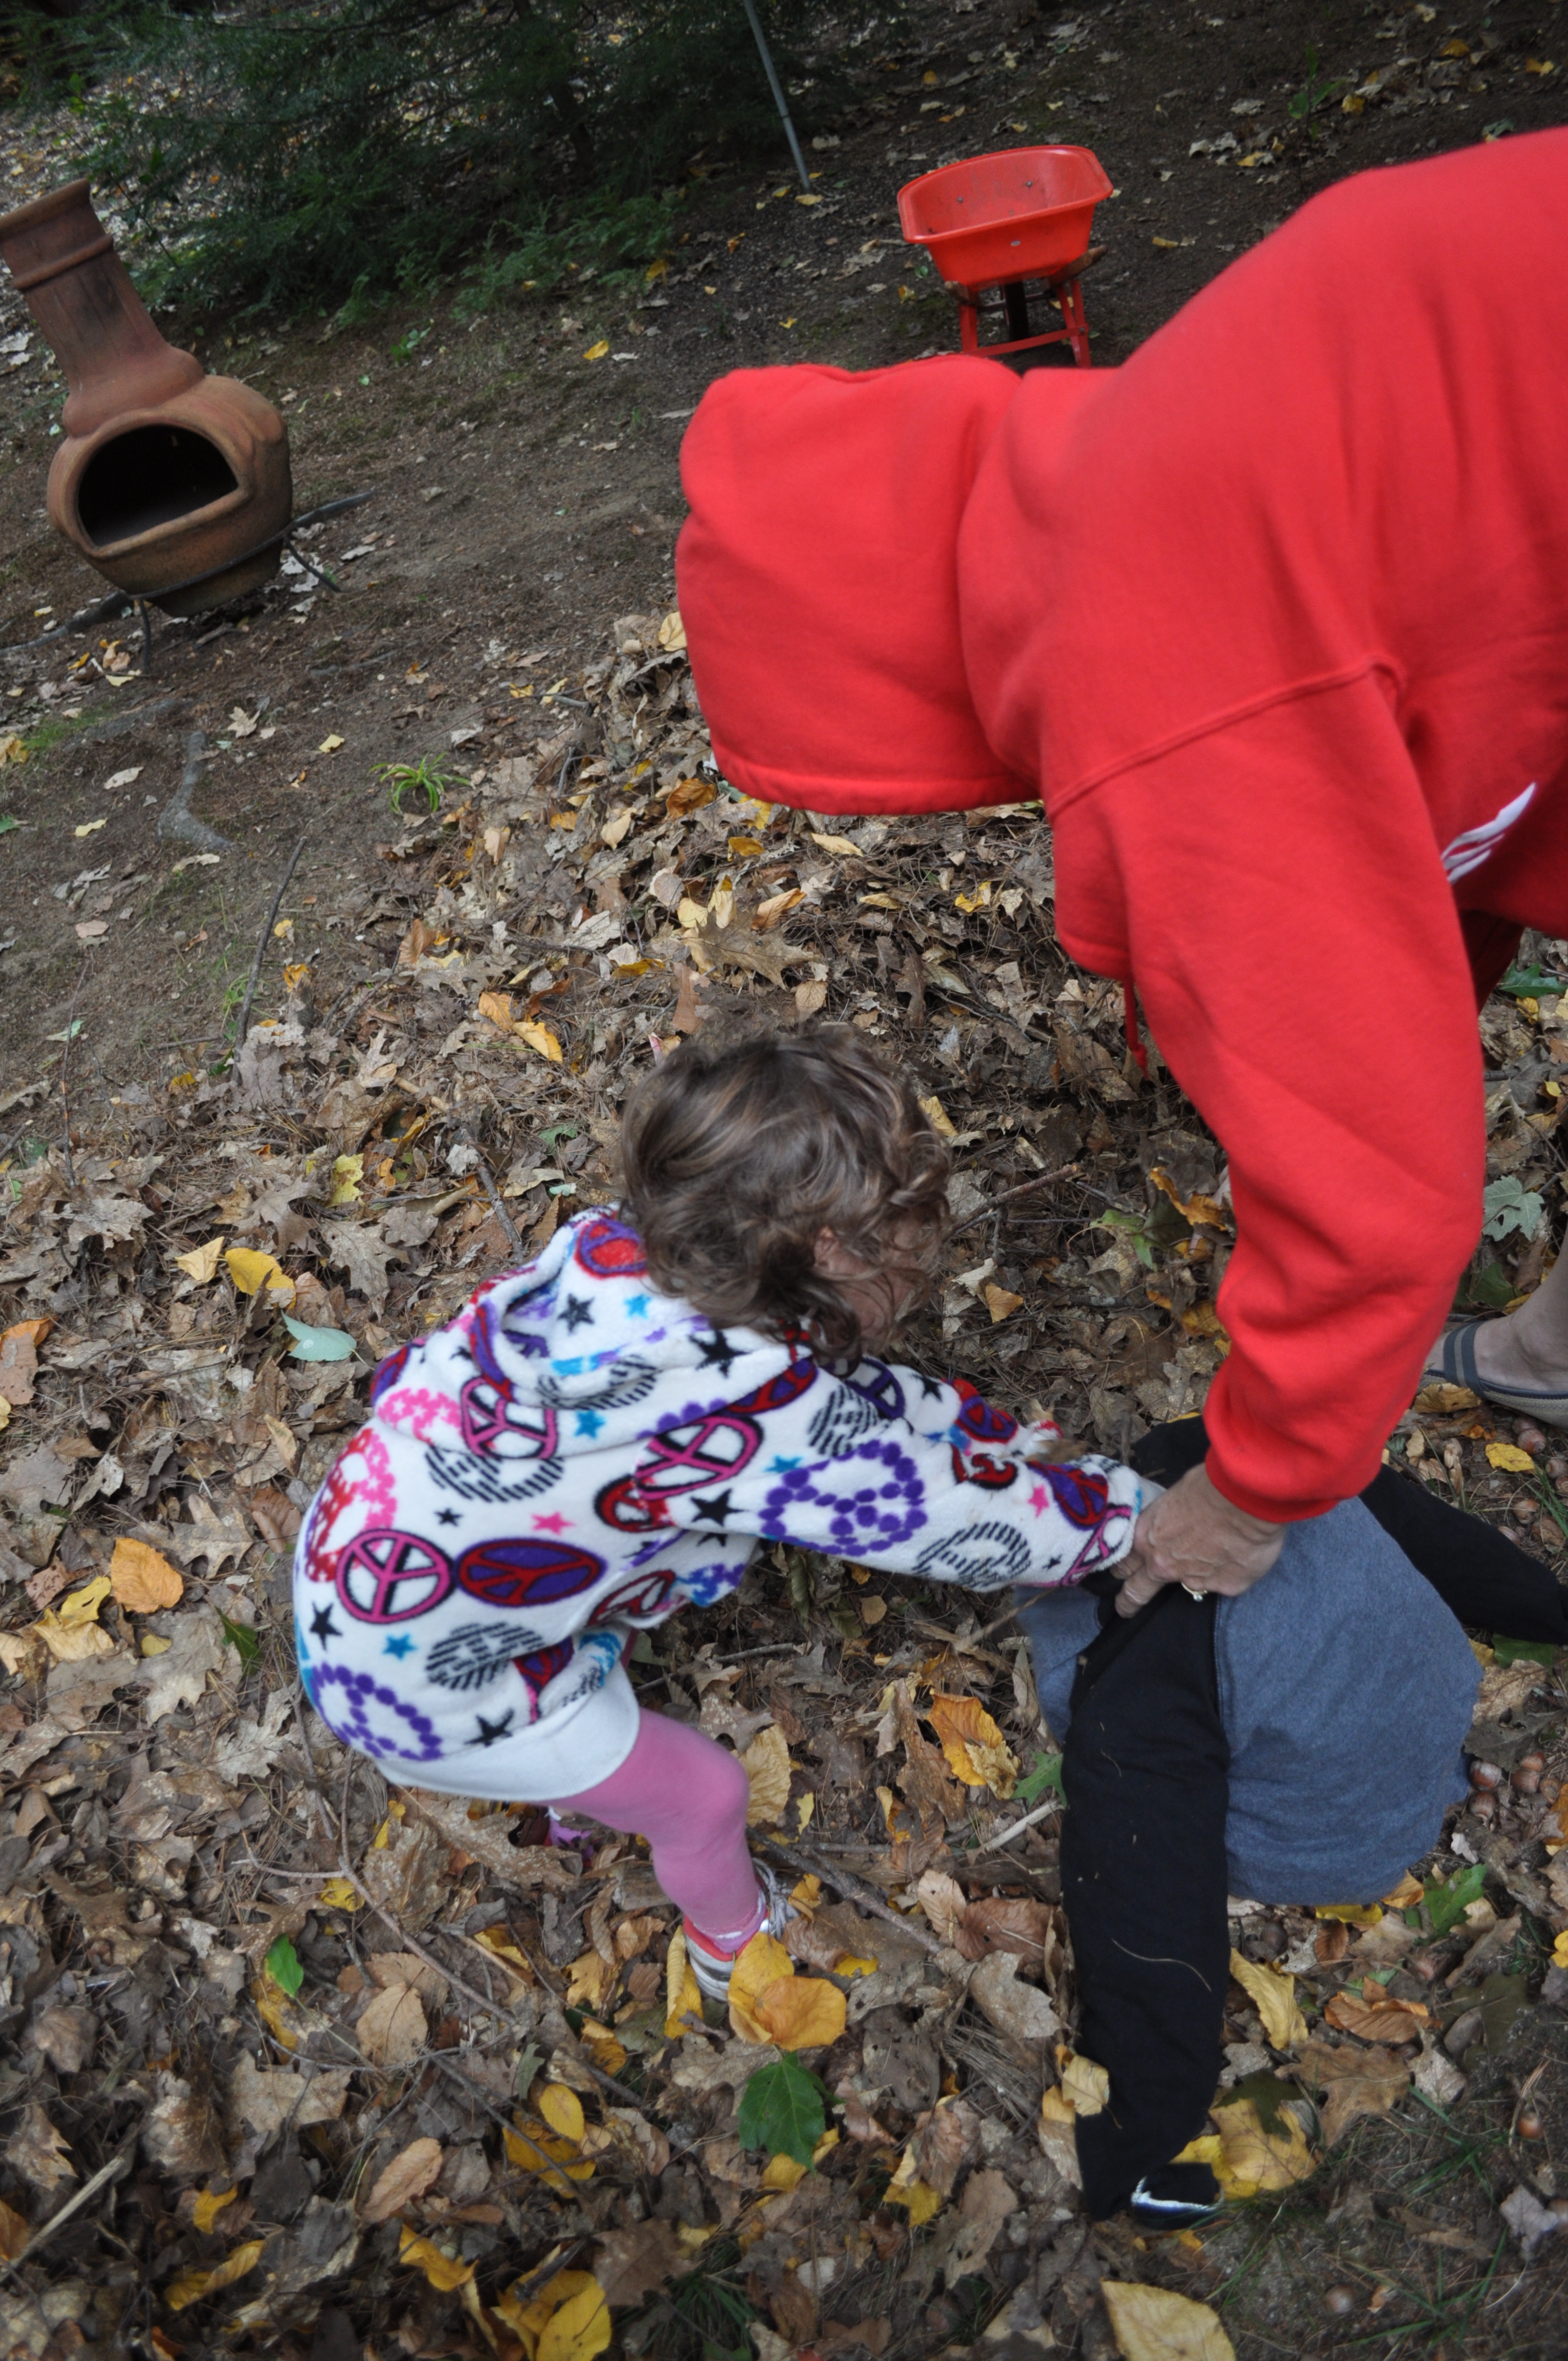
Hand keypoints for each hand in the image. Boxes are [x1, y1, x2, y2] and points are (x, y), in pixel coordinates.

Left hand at [1114, 1461, 1284, 1617]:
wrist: (1242, 1498)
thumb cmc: (1207, 1487)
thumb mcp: (1173, 1501)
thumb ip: (1169, 1525)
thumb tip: (1179, 1530)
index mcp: (1145, 1538)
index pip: (1123, 1562)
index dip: (1121, 1569)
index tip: (1118, 1576)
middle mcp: (1164, 1565)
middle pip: (1137, 1591)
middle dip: (1128, 1601)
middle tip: (1123, 1609)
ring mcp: (1194, 1580)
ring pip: (1187, 1585)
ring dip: (1193, 1575)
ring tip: (1207, 1562)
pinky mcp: (1225, 1587)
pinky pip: (1224, 1581)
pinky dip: (1229, 1570)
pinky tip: (1238, 1552)